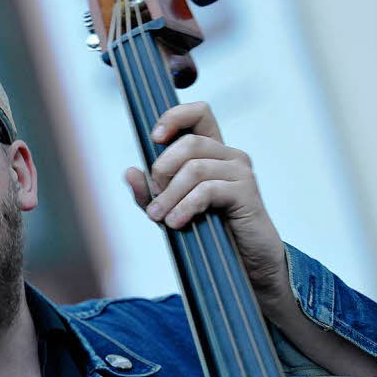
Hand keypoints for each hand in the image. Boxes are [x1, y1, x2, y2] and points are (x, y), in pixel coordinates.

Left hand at [124, 102, 288, 303]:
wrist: (245, 263)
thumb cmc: (209, 231)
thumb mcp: (171, 210)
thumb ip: (149, 193)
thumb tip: (130, 172)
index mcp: (212, 151)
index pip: (199, 113)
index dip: (174, 116)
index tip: (154, 137)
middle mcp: (229, 155)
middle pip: (189, 143)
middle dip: (162, 170)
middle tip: (155, 199)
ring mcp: (240, 172)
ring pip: (195, 168)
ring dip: (170, 194)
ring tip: (160, 217)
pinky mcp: (246, 192)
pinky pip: (207, 189)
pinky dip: (185, 206)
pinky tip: (176, 223)